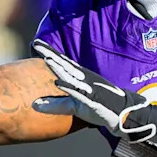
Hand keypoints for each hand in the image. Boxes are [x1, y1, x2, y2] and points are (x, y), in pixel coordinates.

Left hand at [30, 39, 148, 135]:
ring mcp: (88, 87)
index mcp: (79, 78)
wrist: (124, 112)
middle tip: (36, 43)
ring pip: (71, 75)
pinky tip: (59, 82)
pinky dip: (69, 87)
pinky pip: (79, 92)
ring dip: (59, 67)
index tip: (36, 43)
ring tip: (47, 58)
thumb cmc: (98, 107)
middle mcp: (83, 79)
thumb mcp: (74, 106)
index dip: (49, 52)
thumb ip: (55, 104)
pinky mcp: (93, 98)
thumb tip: (33, 104)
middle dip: (50, 53)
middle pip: (64, 64)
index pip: (62, 62)